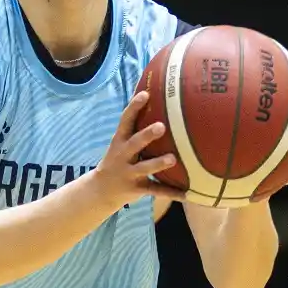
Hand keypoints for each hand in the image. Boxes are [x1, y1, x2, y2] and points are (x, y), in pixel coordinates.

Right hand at [90, 91, 187, 209]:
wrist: (100, 190)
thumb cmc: (118, 159)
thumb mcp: (120, 143)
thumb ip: (136, 128)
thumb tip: (156, 101)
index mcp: (119, 141)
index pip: (125, 121)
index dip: (134, 107)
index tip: (145, 94)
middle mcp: (122, 156)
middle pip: (134, 143)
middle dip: (147, 135)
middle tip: (161, 126)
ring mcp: (129, 173)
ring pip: (145, 167)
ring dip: (158, 163)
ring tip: (172, 158)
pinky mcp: (137, 189)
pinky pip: (155, 190)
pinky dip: (172, 193)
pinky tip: (187, 194)